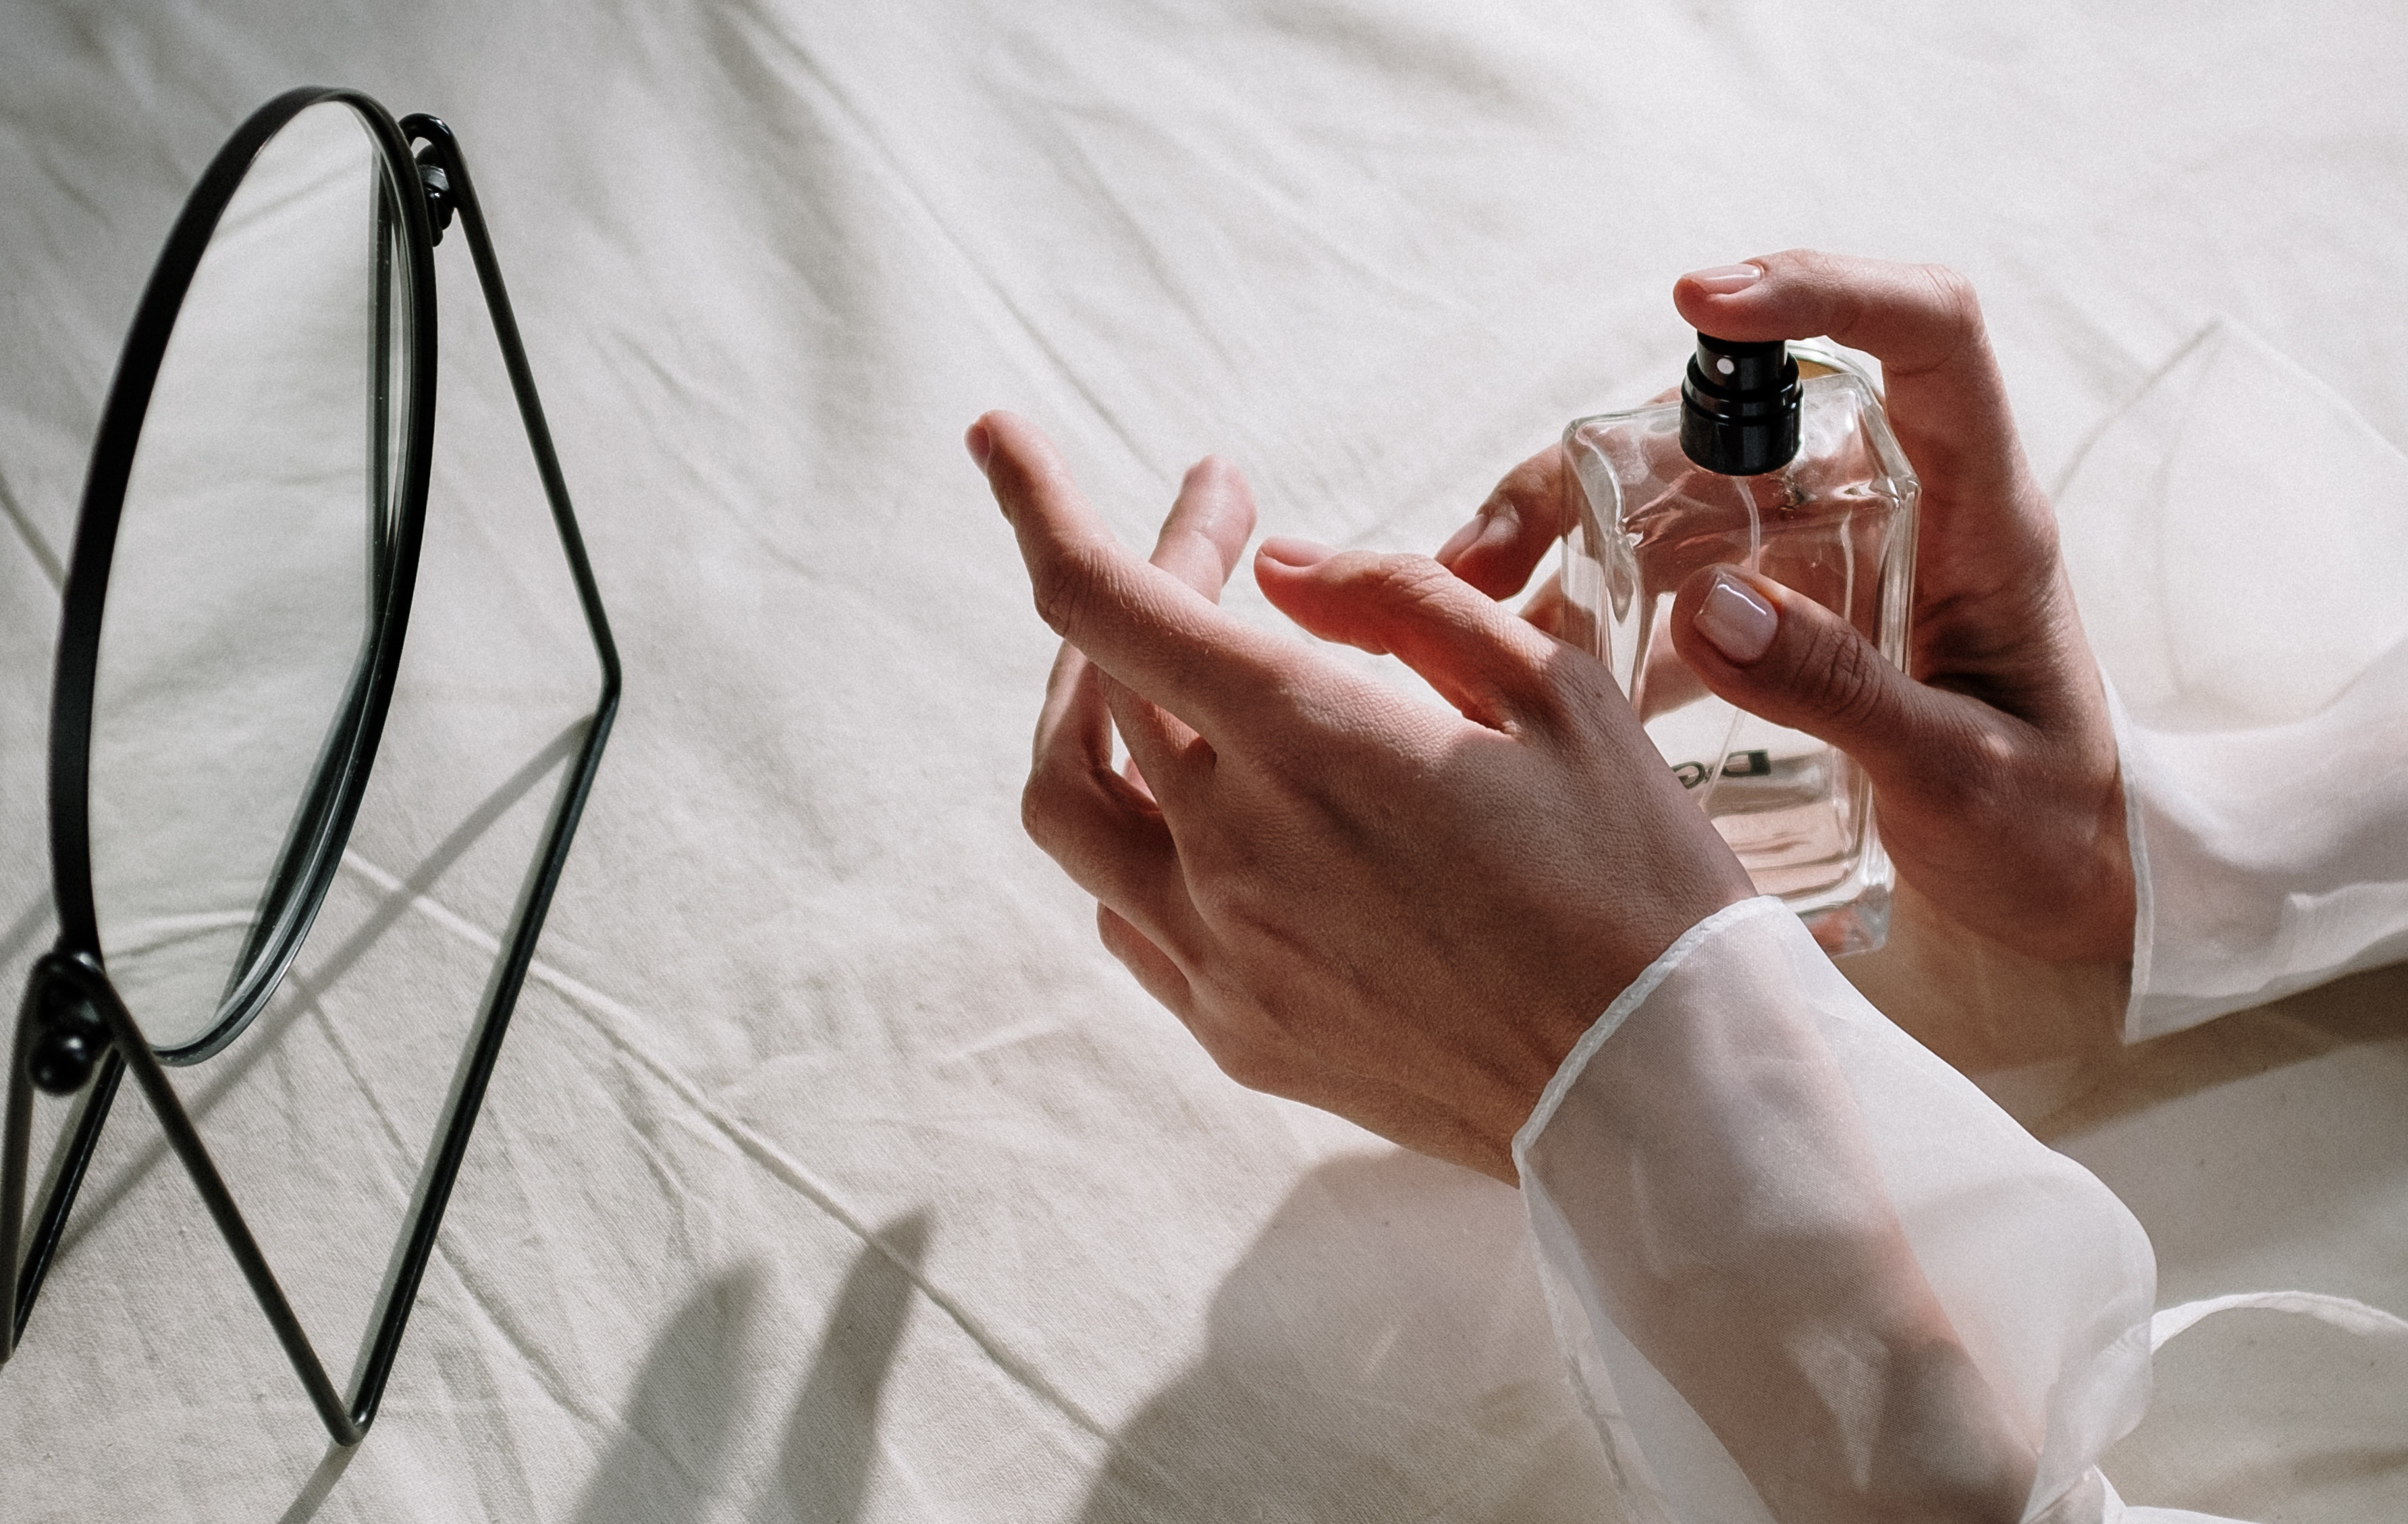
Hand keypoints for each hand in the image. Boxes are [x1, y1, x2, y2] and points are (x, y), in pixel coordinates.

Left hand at [971, 410, 1752, 1181]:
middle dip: (1141, 581)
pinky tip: (1203, 805)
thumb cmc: (1631, 879)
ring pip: (1072, 807)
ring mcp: (1219, 954)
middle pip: (1095, 684)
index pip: (1106, 600)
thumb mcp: (1553, 691)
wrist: (1660, 1091)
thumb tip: (1279, 569)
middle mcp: (1231, 848)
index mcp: (1308, 740)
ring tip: (1163, 667)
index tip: (999, 438)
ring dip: (1089, 712)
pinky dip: (1133, 832)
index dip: (1034, 504)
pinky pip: (1123, 912)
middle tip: (1223, 541)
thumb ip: (1396, 603)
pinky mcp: (1234, 1031)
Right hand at [1439, 251, 2134, 979]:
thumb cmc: (2046, 827)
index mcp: (1986, 513)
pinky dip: (1591, 591)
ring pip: (1685, 485)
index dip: (1824, 288)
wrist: (2063, 888)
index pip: (1930, 334)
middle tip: (1494, 543)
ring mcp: (1831, 552)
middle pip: (1745, 411)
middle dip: (1605, 448)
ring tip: (1470, 589)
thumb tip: (1707, 602)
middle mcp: (1899, 504)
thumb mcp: (1963, 777)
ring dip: (1570, 518)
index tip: (1701, 303)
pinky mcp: (1785, 608)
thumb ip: (1847, 692)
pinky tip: (1520, 645)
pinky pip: (1673, 566)